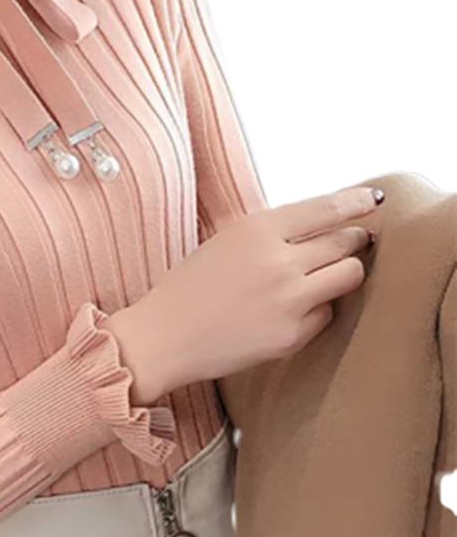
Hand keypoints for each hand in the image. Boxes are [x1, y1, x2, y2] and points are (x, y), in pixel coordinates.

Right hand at [104, 185, 381, 400]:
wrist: (164, 336)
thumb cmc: (189, 288)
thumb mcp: (226, 242)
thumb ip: (271, 233)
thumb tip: (320, 227)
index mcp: (256, 229)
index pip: (325, 208)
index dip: (356, 202)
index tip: (373, 200)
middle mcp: (278, 261)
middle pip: (345, 242)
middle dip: (354, 240)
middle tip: (354, 241)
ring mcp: (289, 300)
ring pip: (349, 276)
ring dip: (344, 273)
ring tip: (325, 276)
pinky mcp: (292, 335)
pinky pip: (327, 314)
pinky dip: (317, 310)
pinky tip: (290, 311)